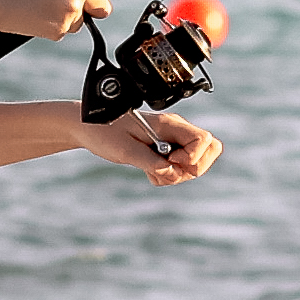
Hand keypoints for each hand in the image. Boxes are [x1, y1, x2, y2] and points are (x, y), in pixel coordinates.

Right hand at [0, 0, 132, 40]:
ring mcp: (72, 8)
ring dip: (67, 18)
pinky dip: (51, 27)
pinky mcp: (60, 28)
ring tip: (39, 4)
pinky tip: (33, 15)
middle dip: (91, 9)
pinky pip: (65, 32)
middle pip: (105, 8)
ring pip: (82, 22)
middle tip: (63, 1)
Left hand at [87, 107, 221, 187]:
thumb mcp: (124, 149)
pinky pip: (180, 168)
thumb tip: (171, 172)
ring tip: (151, 170)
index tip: (169, 159)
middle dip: (193, 168)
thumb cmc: (103, 131)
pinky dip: (168, 175)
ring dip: (177, 175)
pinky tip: (148, 170)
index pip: (205, 140)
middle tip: (167, 168)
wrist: (88, 127)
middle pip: (211, 150)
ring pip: (195, 164)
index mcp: (169, 124)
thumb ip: (149, 160)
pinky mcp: (165, 150)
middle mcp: (176, 130)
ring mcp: (173, 140)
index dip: (194, 157)